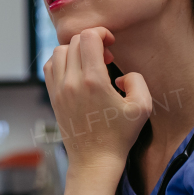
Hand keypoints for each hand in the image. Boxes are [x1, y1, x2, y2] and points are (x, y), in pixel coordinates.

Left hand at [43, 27, 151, 171]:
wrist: (94, 161)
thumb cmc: (119, 136)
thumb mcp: (142, 108)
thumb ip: (137, 81)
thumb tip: (120, 74)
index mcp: (93, 81)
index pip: (88, 37)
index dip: (102, 33)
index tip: (111, 45)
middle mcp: (71, 82)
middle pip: (74, 41)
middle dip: (92, 41)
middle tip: (105, 57)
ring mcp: (59, 90)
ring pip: (59, 51)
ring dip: (76, 50)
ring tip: (90, 64)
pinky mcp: (53, 97)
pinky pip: (50, 66)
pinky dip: (62, 61)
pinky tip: (76, 72)